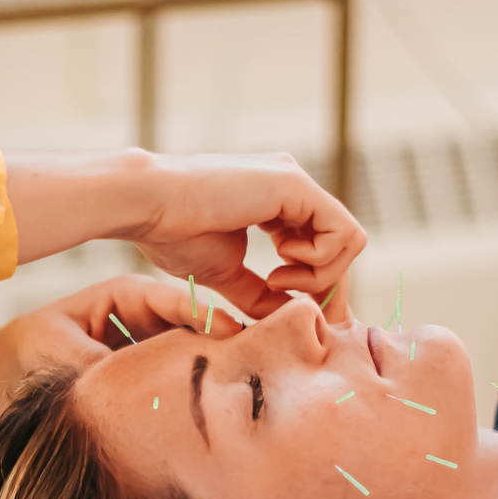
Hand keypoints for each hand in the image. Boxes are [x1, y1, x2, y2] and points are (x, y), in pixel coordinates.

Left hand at [0, 275, 239, 421]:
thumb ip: (94, 359)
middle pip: (194, 329)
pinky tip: (202, 414)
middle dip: (219, 346)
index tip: (233, 333)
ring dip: (205, 373)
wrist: (4, 374)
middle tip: (247, 365)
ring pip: (187, 357)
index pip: (177, 301)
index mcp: (127, 295)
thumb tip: (129, 382)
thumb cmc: (28, 347)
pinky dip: (185, 395)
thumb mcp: (57, 346)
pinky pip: (171, 382)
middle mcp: (146, 317)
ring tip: (234, 391)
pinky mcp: (145, 375)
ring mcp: (149, 346)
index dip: (207, 317)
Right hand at [138, 152, 365, 320]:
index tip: (298, 315)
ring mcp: (297, 183)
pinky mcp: (297, 186)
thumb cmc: (172, 235)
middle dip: (328, 287)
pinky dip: (318, 263)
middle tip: (301, 311)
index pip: (322, 246)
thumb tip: (289, 316)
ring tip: (275, 280)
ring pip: (349, 241)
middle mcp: (292, 188)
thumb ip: (259, 295)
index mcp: (276, 202)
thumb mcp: (226, 275)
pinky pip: (343, 234)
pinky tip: (279, 267)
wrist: (148, 206)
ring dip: (319, 275)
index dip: (319, 287)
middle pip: (342, 246)